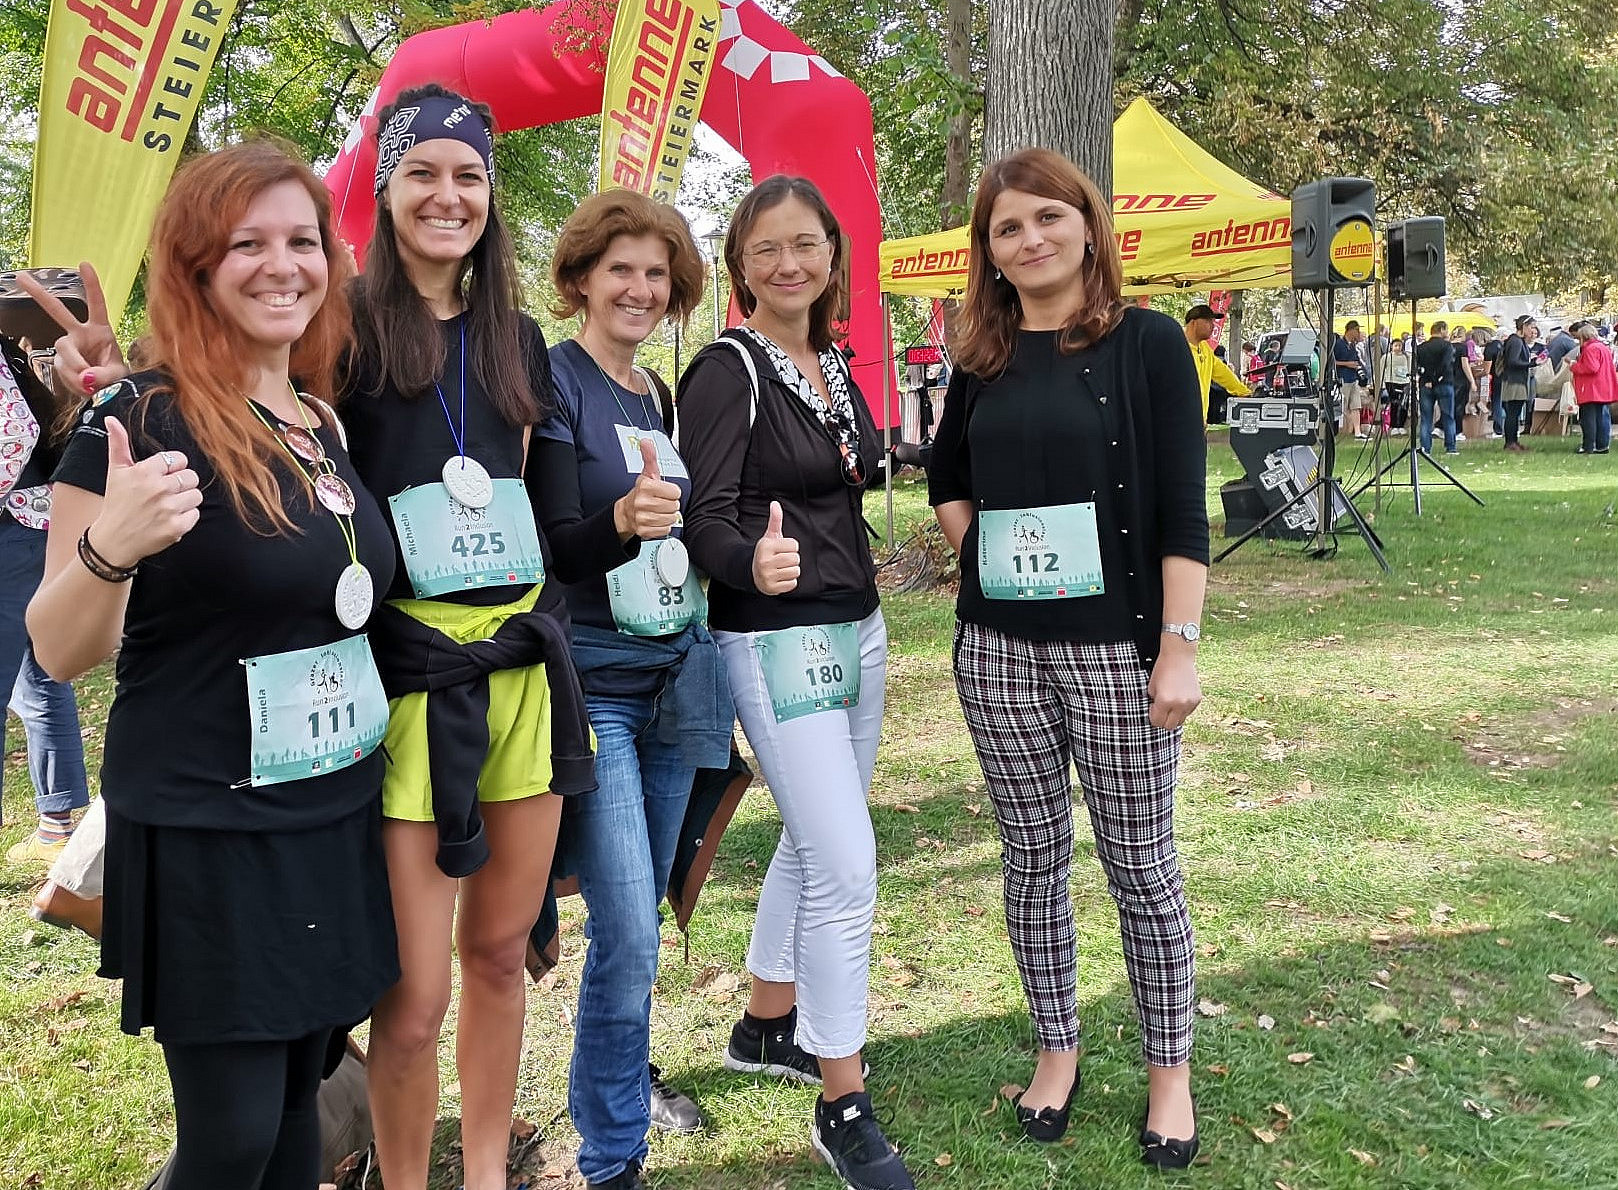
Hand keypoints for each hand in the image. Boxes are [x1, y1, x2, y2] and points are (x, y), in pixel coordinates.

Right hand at [16, 262, 127, 398]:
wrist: (106, 391)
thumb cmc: (115, 376)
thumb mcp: (118, 374)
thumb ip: (104, 374)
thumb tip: (85, 375)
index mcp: (100, 329)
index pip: (96, 304)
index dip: (91, 285)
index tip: (84, 264)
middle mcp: (80, 334)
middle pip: (58, 312)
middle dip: (39, 294)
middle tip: (21, 277)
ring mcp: (68, 347)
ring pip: (64, 351)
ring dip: (76, 369)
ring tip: (90, 382)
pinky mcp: (61, 362)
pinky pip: (63, 370)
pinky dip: (73, 382)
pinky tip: (82, 386)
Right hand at [88, 416, 202, 566]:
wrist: (113, 540)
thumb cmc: (117, 503)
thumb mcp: (115, 471)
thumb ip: (117, 444)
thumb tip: (110, 419)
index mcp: (144, 472)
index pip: (179, 459)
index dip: (174, 468)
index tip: (163, 476)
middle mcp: (157, 489)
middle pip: (191, 477)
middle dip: (181, 484)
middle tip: (165, 493)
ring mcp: (167, 509)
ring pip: (196, 495)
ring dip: (185, 501)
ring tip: (168, 506)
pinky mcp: (176, 528)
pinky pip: (195, 515)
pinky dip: (186, 518)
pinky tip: (169, 519)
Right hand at [614, 436, 681, 540]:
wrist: (625, 513)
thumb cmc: (640, 492)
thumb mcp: (646, 474)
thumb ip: (649, 457)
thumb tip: (646, 441)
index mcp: (645, 486)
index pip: (675, 492)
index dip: (671, 492)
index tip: (663, 491)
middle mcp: (642, 502)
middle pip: (675, 506)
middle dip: (670, 504)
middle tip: (660, 501)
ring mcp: (642, 518)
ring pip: (671, 518)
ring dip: (667, 515)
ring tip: (657, 511)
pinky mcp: (644, 531)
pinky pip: (666, 530)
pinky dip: (663, 526)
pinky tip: (655, 520)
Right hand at [751, 500, 799, 594]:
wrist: (751, 572)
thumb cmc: (766, 552)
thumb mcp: (769, 536)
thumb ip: (775, 520)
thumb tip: (775, 503)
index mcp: (765, 546)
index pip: (794, 545)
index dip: (790, 546)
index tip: (781, 549)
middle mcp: (765, 562)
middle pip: (796, 559)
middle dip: (792, 559)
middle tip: (782, 560)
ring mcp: (767, 576)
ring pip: (795, 571)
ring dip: (791, 570)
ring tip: (781, 568)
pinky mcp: (772, 588)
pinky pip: (793, 583)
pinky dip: (789, 581)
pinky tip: (780, 577)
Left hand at [1146, 648, 1201, 730]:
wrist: (1179, 656)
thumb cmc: (1162, 669)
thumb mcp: (1151, 687)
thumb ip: (1154, 702)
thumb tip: (1156, 713)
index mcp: (1164, 701)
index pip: (1157, 722)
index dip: (1153, 716)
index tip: (1152, 707)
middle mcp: (1179, 704)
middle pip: (1169, 726)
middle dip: (1163, 720)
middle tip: (1160, 709)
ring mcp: (1190, 703)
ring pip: (1180, 721)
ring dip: (1174, 716)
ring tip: (1170, 703)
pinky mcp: (1197, 700)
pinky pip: (1188, 713)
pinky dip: (1182, 709)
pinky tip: (1179, 698)